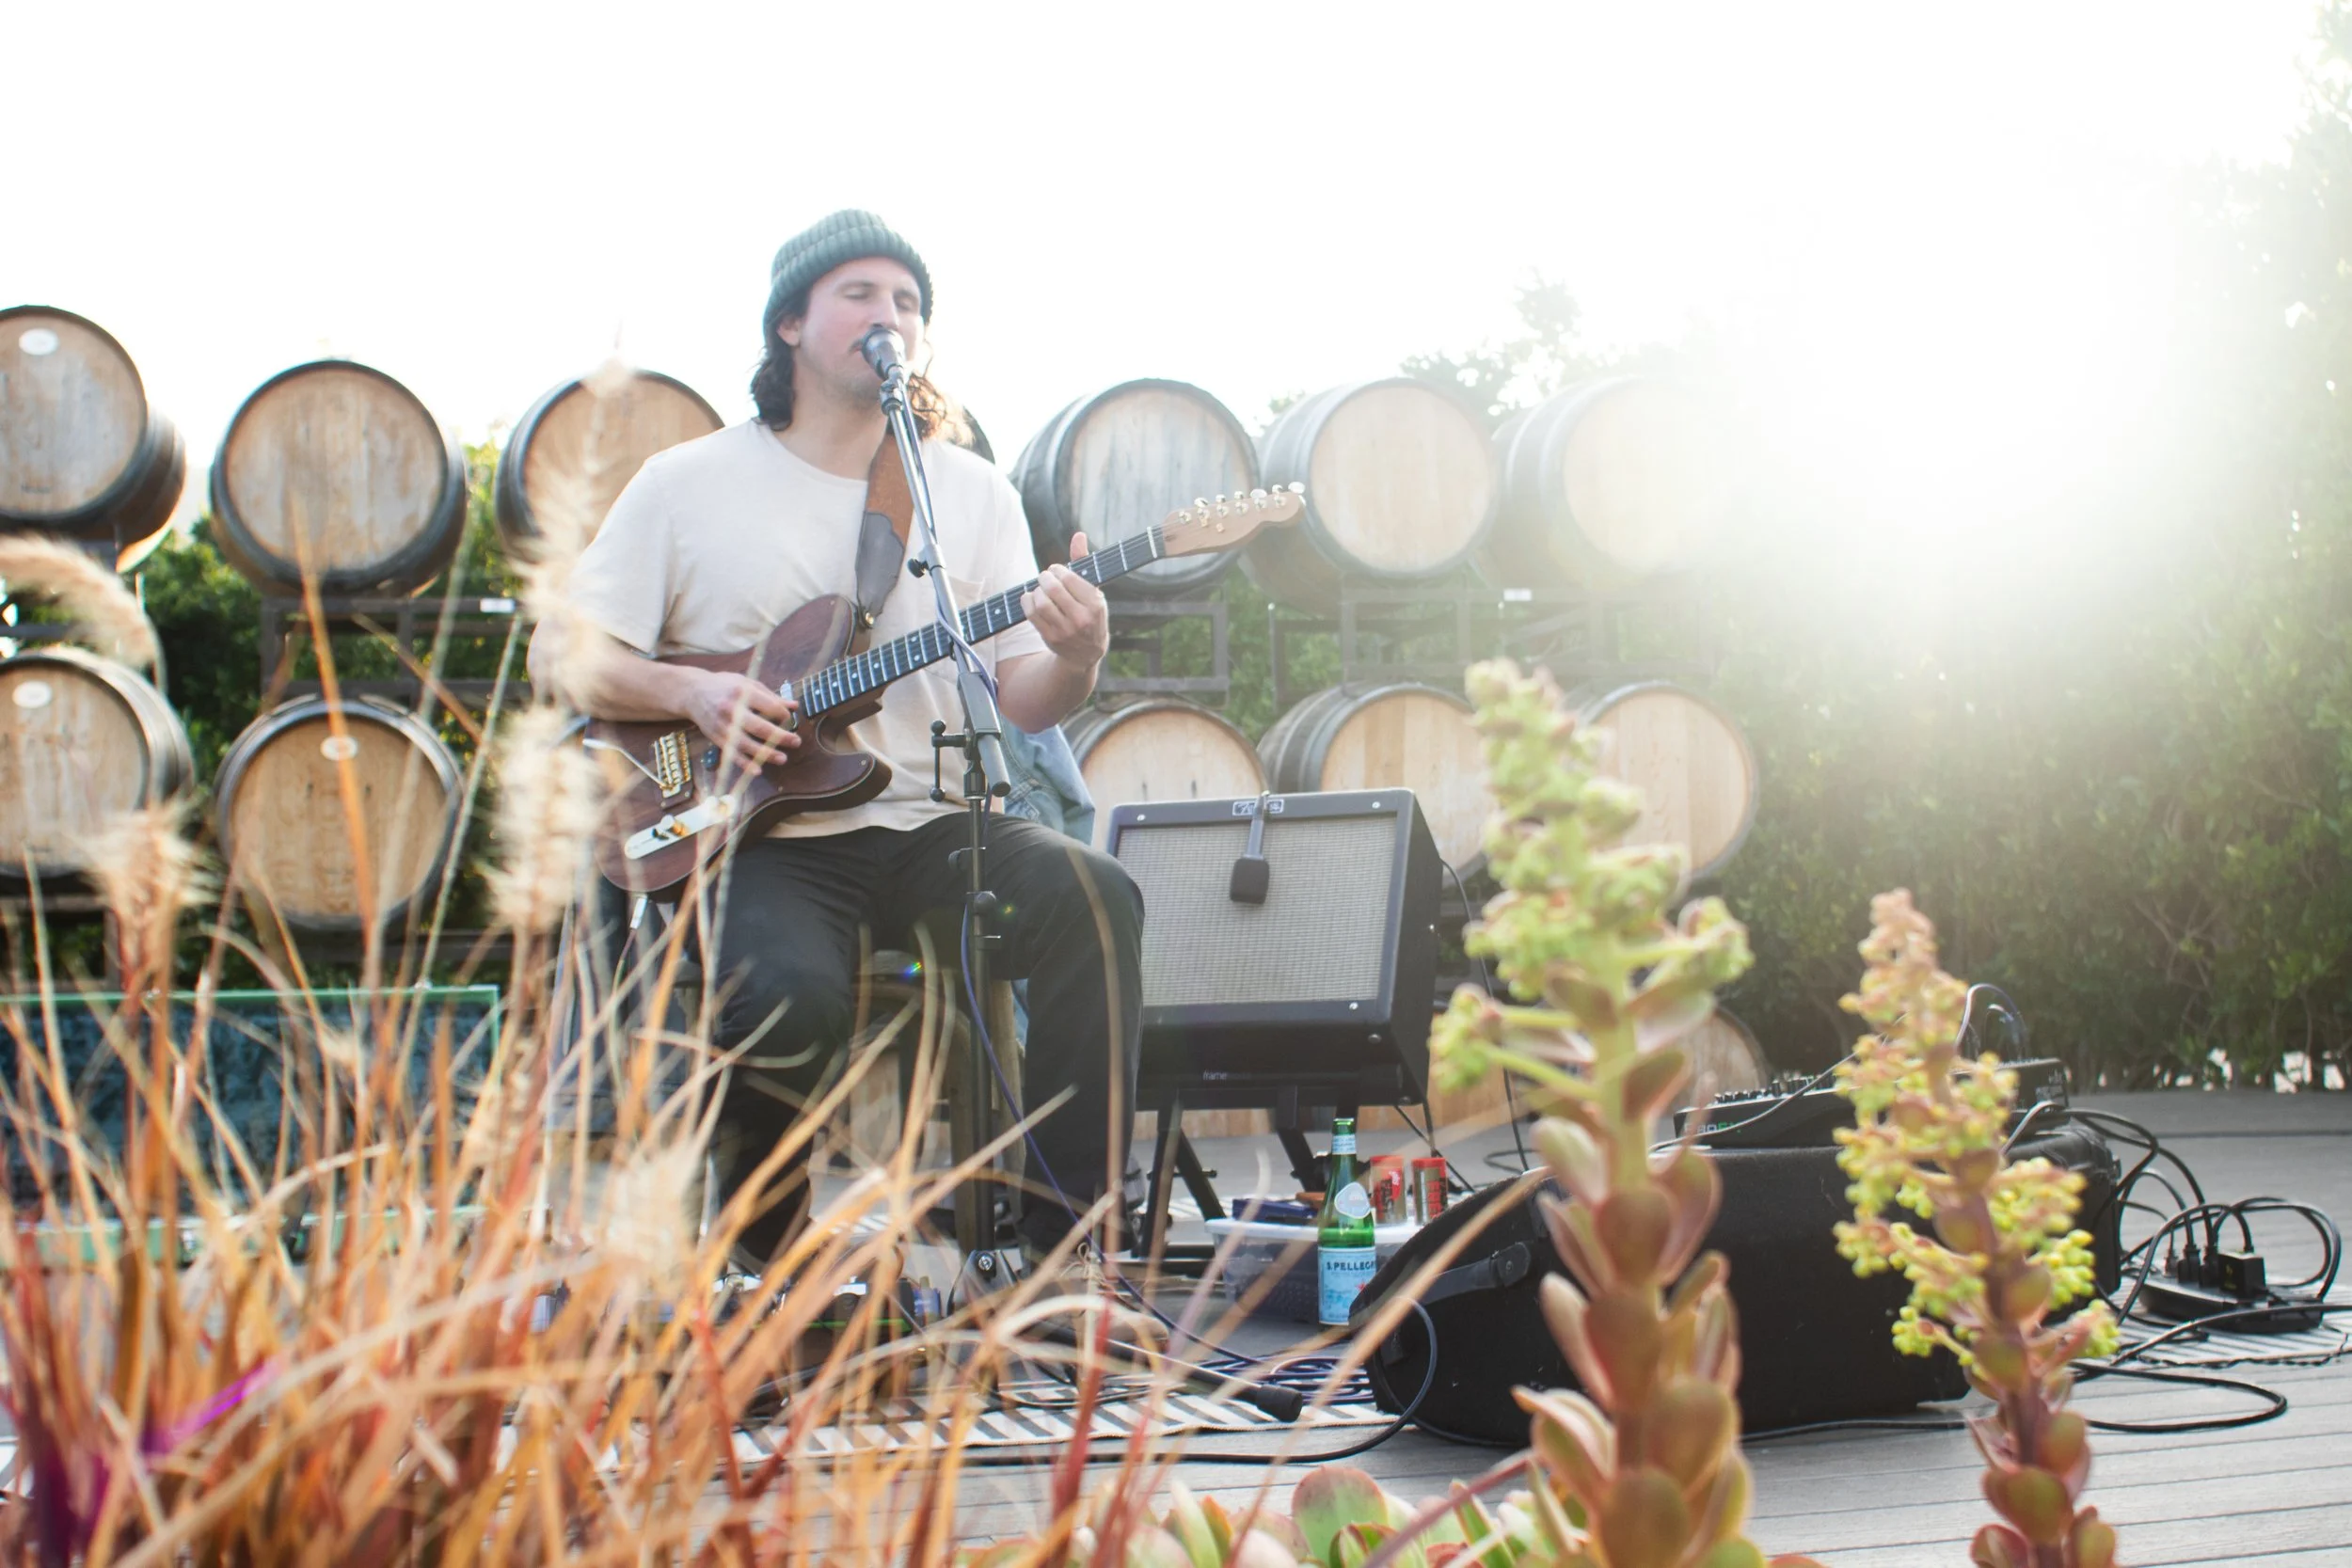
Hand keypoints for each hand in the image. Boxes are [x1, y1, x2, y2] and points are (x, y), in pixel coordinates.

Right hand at [684, 669, 801, 773]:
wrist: (692, 693)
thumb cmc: (724, 686)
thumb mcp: (747, 683)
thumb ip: (770, 696)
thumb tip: (794, 706)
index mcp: (741, 692)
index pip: (768, 706)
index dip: (782, 714)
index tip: (789, 719)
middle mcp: (731, 710)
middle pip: (758, 727)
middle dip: (779, 737)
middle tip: (796, 741)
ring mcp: (722, 726)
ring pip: (746, 744)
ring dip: (765, 754)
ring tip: (782, 758)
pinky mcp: (716, 738)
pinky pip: (731, 753)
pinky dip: (744, 763)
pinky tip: (757, 770)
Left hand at [1022, 531, 1111, 670]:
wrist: (1085, 654)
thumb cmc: (1089, 614)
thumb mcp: (1093, 591)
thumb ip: (1084, 562)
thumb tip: (1078, 535)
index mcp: (1096, 604)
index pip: (1069, 578)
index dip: (1057, 570)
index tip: (1055, 570)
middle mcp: (1082, 618)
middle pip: (1052, 589)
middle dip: (1044, 577)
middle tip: (1044, 577)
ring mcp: (1066, 630)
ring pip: (1041, 602)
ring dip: (1035, 590)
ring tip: (1039, 589)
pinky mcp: (1051, 638)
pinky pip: (1031, 614)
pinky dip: (1026, 602)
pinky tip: (1031, 598)